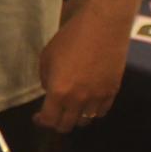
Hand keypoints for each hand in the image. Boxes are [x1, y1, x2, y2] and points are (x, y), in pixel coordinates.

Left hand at [34, 0, 131, 130]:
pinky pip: (102, 111)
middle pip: (67, 125)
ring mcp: (97, 97)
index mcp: (59, 92)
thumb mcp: (47, 57)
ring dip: (76, 118)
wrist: (103, 26)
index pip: (49, 120)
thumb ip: (45, 79)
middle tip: (54, 114)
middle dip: (57, 123)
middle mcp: (78, 100)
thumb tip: (49, 90)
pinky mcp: (112, 91)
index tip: (38, 117)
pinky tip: (88, 104)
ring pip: (85, 121)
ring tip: (71, 109)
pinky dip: (93, 111)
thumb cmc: (71, 38)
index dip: (42, 121)